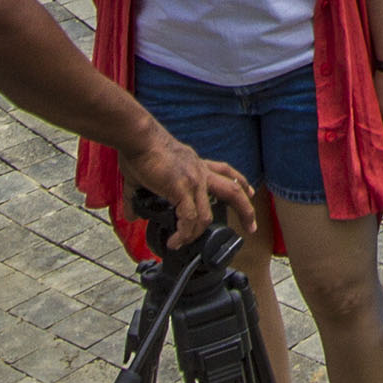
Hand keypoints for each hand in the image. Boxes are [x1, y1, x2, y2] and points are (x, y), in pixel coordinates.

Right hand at [120, 126, 255, 250]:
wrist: (138, 138)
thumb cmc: (140, 150)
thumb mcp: (146, 173)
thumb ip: (139, 196)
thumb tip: (131, 215)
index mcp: (196, 165)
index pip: (225, 171)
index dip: (240, 182)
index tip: (250, 193)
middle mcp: (200, 172)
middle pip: (232, 191)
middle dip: (245, 210)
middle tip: (251, 228)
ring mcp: (193, 181)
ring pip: (208, 215)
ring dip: (197, 234)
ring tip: (183, 243)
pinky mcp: (181, 189)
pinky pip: (189, 219)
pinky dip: (183, 234)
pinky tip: (175, 241)